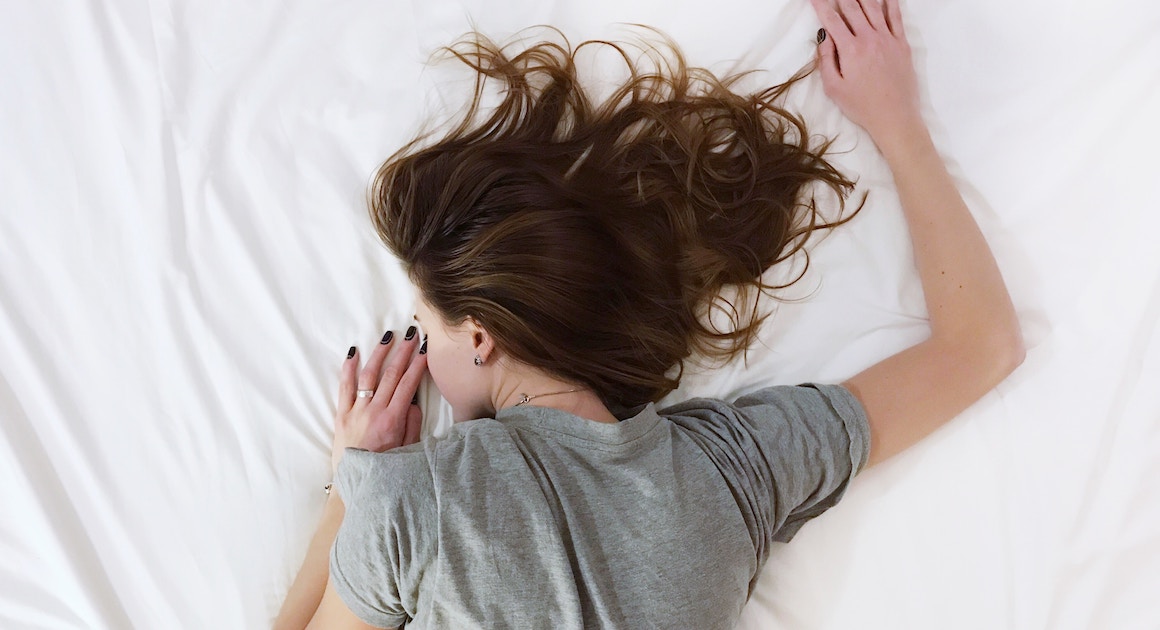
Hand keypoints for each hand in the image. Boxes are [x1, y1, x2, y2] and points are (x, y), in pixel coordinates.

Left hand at [331, 328, 426, 478]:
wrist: (355, 483)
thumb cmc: (384, 469)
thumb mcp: (407, 450)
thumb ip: (412, 424)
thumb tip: (415, 402)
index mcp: (393, 420)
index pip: (408, 384)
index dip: (418, 364)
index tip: (425, 349)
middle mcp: (374, 411)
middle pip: (391, 374)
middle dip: (403, 352)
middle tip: (411, 334)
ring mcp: (356, 411)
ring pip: (369, 375)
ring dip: (379, 354)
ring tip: (388, 337)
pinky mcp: (341, 414)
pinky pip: (344, 387)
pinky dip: (348, 368)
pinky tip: (354, 353)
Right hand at [810, 0, 920, 143]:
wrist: (895, 116)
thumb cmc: (862, 106)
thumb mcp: (833, 88)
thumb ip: (826, 60)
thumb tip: (824, 38)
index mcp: (851, 49)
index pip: (832, 20)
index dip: (821, 6)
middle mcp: (870, 38)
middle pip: (852, 8)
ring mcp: (888, 39)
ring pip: (873, 7)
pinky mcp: (902, 44)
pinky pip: (896, 16)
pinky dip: (890, 3)